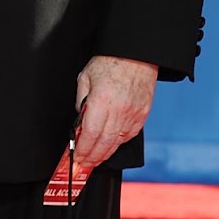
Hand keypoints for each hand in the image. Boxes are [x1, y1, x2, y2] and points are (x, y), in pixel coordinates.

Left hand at [72, 55, 157, 171]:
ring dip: (104, 154)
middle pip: (103, 143)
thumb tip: (80, 121)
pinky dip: (118, 143)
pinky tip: (111, 146)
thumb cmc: (111, 62)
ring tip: (94, 160)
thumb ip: (81, 101)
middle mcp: (119, 111)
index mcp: (101, 101)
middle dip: (92, 158)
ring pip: (117, 143)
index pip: (90, 135)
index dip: (82, 150)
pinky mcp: (142, 114)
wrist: (137, 53)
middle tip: (83, 165)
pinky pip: (130, 135)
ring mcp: (133, 114)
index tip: (76, 158)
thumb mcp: (85, 78)